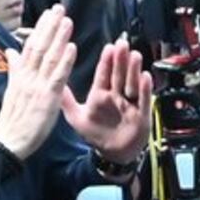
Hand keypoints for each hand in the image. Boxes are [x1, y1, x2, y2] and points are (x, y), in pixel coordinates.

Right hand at [0, 7, 67, 158]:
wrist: (9, 140)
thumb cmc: (14, 119)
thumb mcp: (11, 89)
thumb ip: (14, 69)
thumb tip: (12, 51)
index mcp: (20, 74)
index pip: (31, 46)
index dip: (40, 28)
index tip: (49, 13)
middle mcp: (28, 76)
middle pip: (39, 46)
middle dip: (49, 26)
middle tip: (60, 8)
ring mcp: (37, 85)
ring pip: (48, 56)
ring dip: (59, 37)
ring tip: (67, 20)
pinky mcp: (47, 97)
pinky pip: (57, 76)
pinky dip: (64, 60)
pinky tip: (72, 47)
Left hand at [62, 31, 148, 158]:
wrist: (112, 154)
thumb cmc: (95, 135)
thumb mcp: (77, 118)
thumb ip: (66, 101)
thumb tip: (54, 85)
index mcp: (100, 94)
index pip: (104, 74)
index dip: (107, 61)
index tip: (109, 47)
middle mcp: (116, 96)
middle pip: (119, 75)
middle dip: (121, 60)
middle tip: (122, 44)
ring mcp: (129, 104)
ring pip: (132, 84)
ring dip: (133, 70)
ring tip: (134, 55)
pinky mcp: (141, 115)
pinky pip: (144, 101)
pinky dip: (145, 89)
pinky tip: (145, 77)